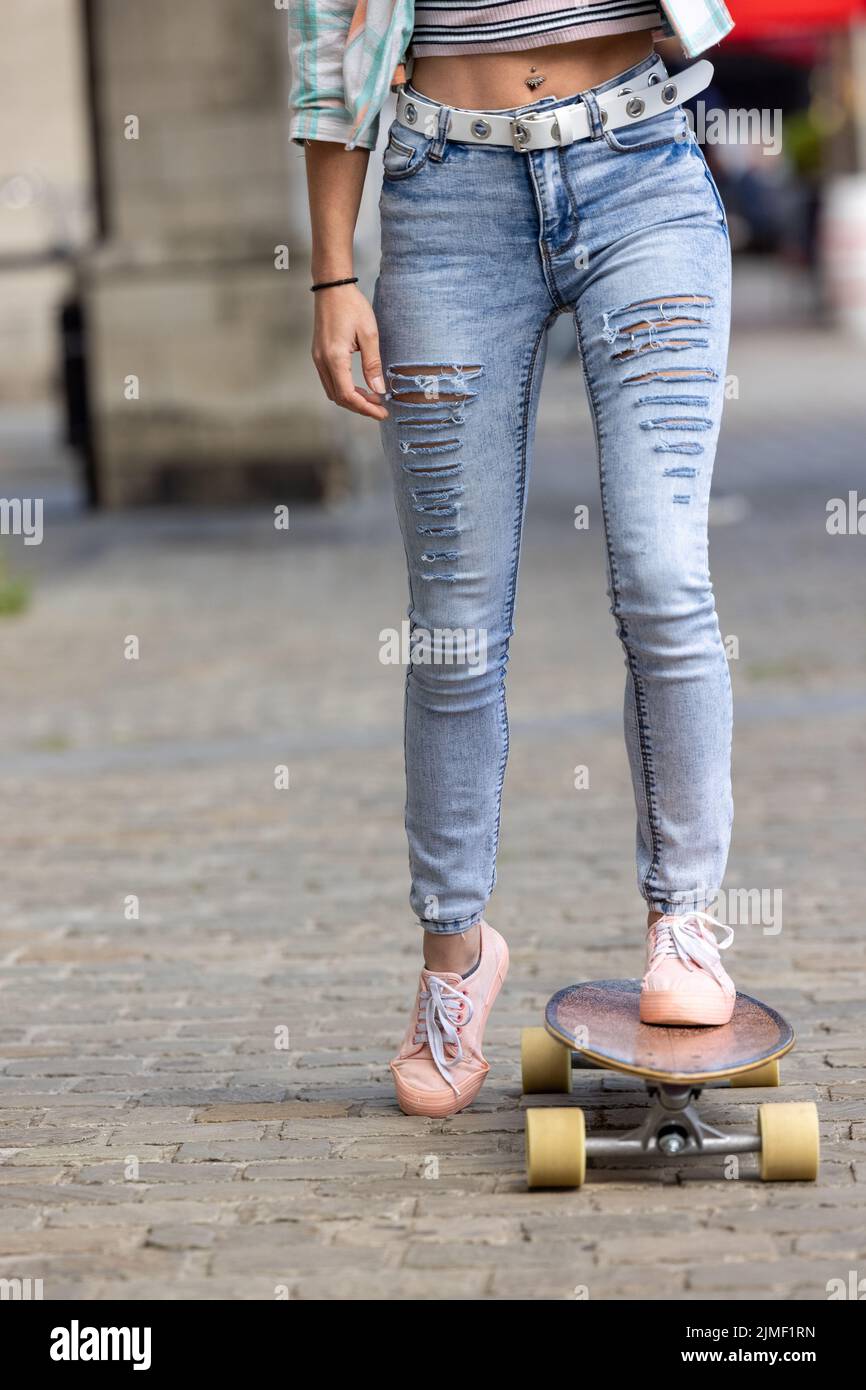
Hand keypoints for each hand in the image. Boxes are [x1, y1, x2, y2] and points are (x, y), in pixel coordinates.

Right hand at [311, 285, 387, 420]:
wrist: (332, 288)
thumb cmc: (352, 306)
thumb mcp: (369, 334)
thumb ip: (373, 364)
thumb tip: (378, 390)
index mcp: (335, 358)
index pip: (348, 395)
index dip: (365, 408)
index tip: (382, 411)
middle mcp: (322, 361)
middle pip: (339, 398)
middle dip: (360, 407)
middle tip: (380, 408)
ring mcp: (318, 359)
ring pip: (333, 392)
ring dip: (352, 399)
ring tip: (373, 398)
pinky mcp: (319, 355)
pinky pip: (330, 381)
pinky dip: (345, 389)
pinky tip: (360, 387)